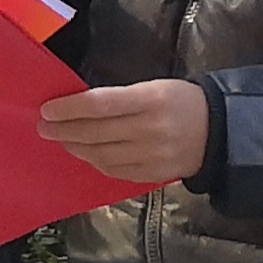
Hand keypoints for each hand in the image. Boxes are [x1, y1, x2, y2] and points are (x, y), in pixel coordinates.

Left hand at [39, 80, 206, 182]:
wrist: (218, 132)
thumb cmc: (180, 102)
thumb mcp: (154, 87)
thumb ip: (118, 98)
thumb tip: (76, 107)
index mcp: (151, 100)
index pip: (100, 105)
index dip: (69, 109)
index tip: (47, 110)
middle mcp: (151, 130)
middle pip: (96, 132)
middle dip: (64, 130)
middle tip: (44, 127)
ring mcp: (151, 156)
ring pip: (100, 154)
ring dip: (74, 147)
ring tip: (60, 138)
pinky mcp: (151, 175)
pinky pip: (113, 170)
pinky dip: (93, 161)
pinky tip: (83, 151)